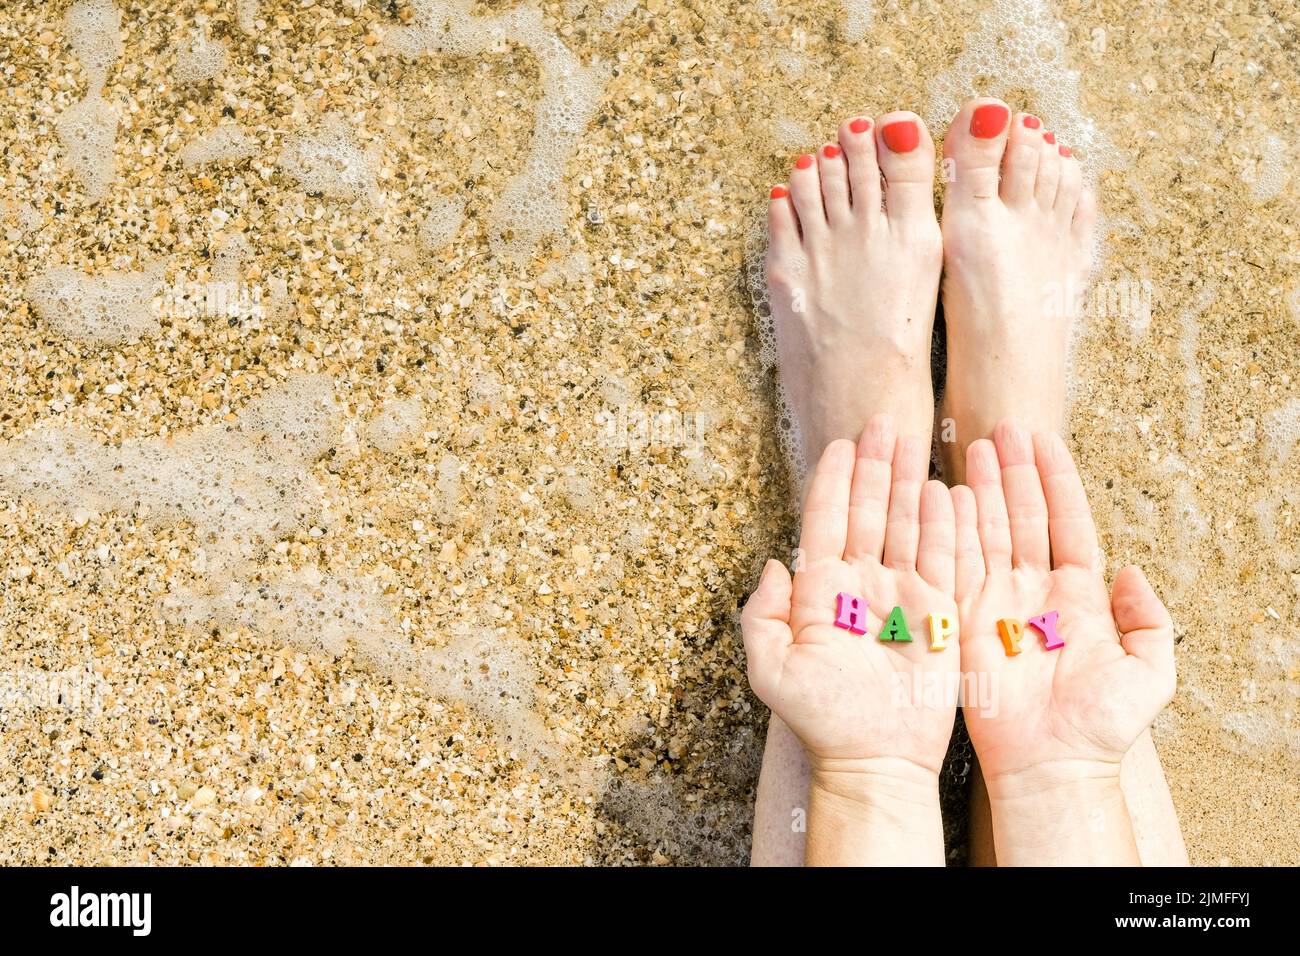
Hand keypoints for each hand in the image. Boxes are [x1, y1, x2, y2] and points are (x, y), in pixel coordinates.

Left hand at [741, 414, 959, 777]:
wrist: (874, 757)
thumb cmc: (820, 718)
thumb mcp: (771, 668)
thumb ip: (761, 614)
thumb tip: (773, 563)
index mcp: (822, 591)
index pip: (826, 521)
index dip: (833, 482)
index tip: (841, 444)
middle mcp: (861, 584)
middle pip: (868, 511)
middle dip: (875, 466)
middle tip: (883, 421)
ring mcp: (902, 594)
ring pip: (905, 523)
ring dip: (908, 482)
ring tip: (914, 440)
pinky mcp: (937, 611)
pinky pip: (943, 557)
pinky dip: (944, 523)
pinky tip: (945, 489)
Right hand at [952, 420, 1175, 793]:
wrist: (1050, 765)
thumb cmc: (1100, 727)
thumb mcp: (1149, 674)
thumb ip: (1149, 621)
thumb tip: (1131, 571)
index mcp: (1078, 597)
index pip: (1067, 524)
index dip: (1057, 481)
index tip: (1044, 439)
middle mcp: (1034, 591)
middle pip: (1024, 516)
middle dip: (1015, 470)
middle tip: (1003, 427)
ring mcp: (996, 602)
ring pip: (989, 531)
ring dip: (983, 488)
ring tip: (976, 446)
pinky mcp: (963, 619)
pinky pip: (957, 564)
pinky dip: (953, 529)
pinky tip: (949, 494)